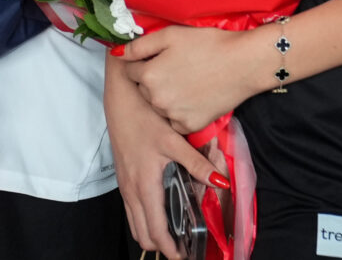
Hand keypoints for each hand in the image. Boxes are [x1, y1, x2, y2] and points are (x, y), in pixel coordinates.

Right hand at [105, 55, 220, 258]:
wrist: (119, 97)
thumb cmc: (143, 116)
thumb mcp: (173, 139)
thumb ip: (198, 164)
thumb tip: (222, 183)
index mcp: (144, 185)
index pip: (155, 230)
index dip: (170, 249)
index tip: (184, 257)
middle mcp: (130, 189)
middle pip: (142, 234)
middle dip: (161, 246)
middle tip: (183, 249)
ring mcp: (124, 184)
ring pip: (134, 223)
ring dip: (151, 234)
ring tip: (174, 236)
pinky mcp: (122, 176)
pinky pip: (131, 209)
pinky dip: (144, 219)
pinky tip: (160, 211)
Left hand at [119, 26, 266, 134]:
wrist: (243, 63)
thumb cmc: (207, 44)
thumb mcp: (170, 35)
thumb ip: (139, 45)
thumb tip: (117, 53)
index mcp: (149, 75)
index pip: (130, 71)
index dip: (144, 62)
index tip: (160, 57)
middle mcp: (156, 99)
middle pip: (144, 89)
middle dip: (153, 79)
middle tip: (177, 67)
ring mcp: (173, 115)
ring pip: (158, 105)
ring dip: (166, 95)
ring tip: (188, 80)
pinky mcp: (190, 126)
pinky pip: (174, 120)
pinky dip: (180, 111)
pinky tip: (194, 96)